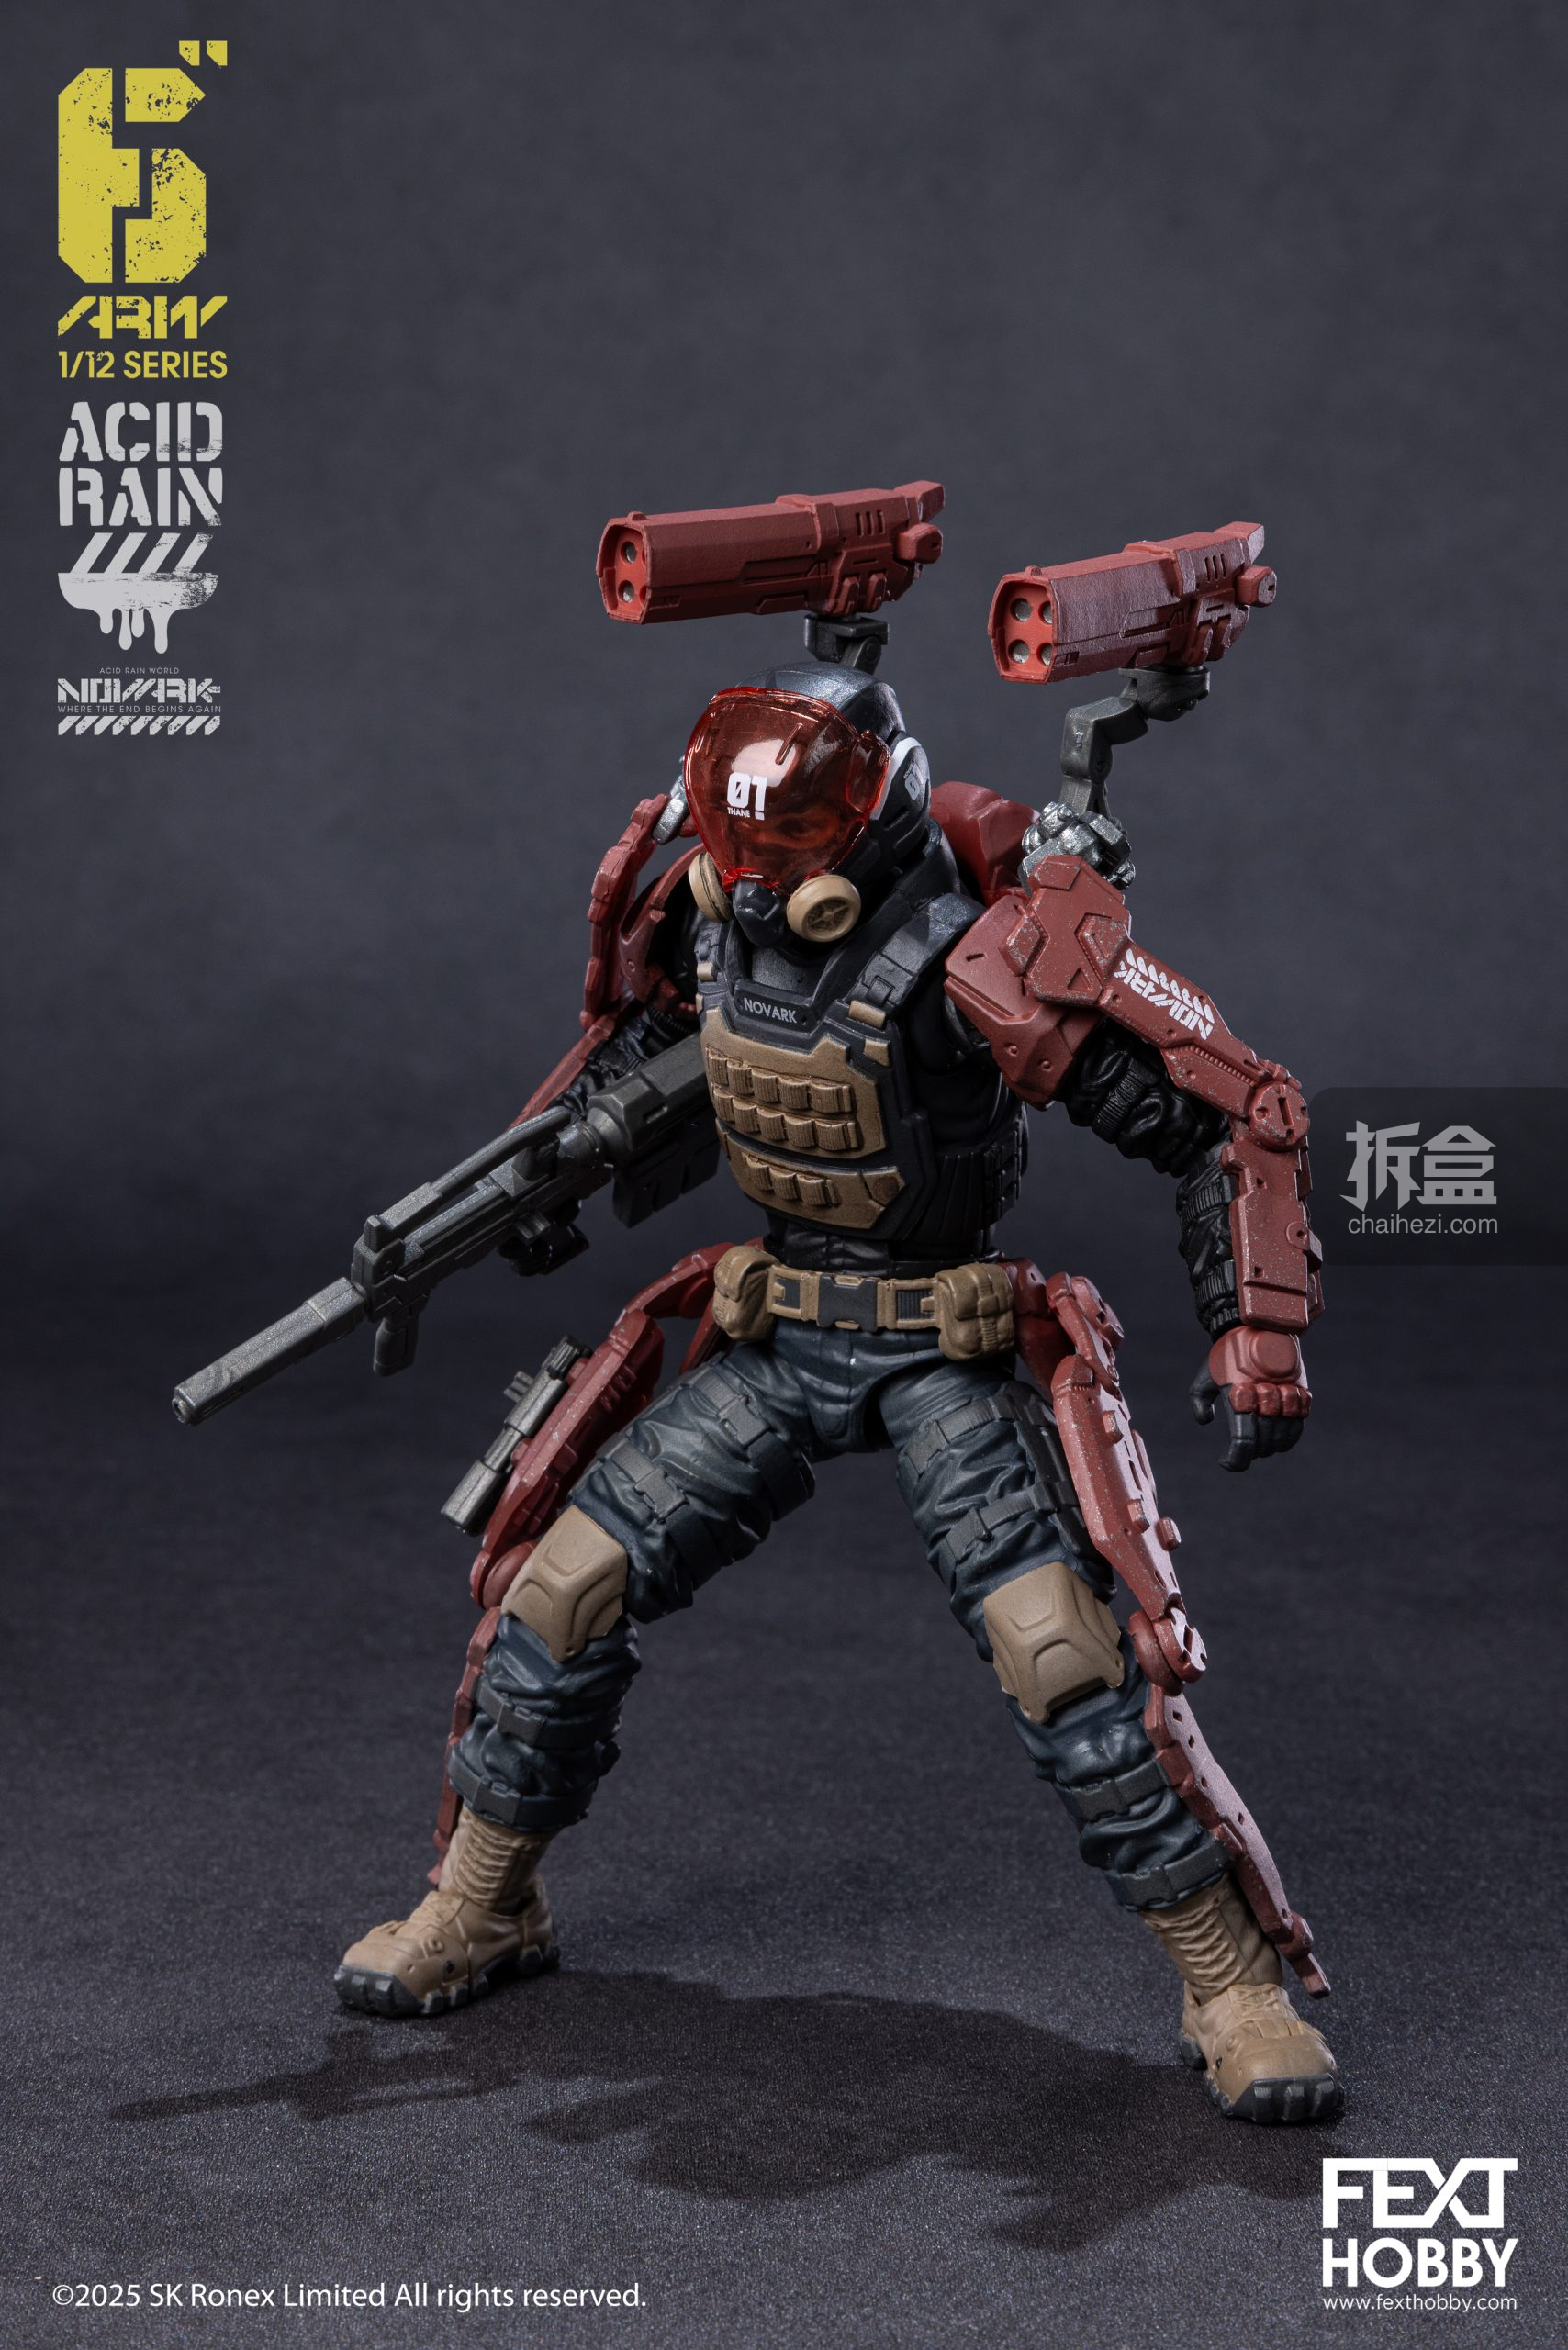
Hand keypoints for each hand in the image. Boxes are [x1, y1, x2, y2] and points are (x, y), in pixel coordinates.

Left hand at [1190, 1326, 1309, 1471]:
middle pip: (1264, 1442)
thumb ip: (1199, 1402)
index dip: (1236, 1460)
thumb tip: (1206, 1423)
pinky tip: (1277, 1439)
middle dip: (1251, 1453)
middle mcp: (1265, 1396)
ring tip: (1259, 1447)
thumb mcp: (1204, 1377)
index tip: (1224, 1462)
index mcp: (1240, 1395)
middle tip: (1240, 1452)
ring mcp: (1286, 1393)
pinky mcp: (1300, 1390)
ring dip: (1271, 1447)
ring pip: (1285, 1436)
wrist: (1257, 1324)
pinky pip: (1299, 1423)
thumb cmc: (1225, 1354)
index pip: (1244, 1441)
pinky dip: (1289, 1437)